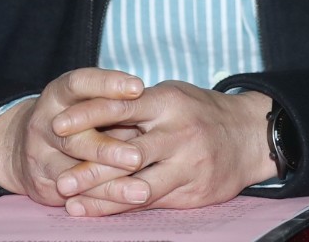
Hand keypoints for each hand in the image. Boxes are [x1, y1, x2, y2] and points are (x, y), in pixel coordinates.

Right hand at [0, 68, 146, 205]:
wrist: (17, 146)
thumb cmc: (72, 119)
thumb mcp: (83, 102)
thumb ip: (113, 106)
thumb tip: (154, 113)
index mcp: (57, 95)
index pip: (79, 84)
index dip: (107, 84)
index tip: (138, 88)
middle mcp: (43, 122)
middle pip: (74, 135)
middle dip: (107, 148)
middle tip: (137, 157)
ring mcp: (39, 155)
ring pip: (74, 173)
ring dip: (109, 185)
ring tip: (141, 191)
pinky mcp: (41, 184)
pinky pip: (73, 196)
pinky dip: (100, 202)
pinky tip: (124, 206)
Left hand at [52, 82, 275, 216]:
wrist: (251, 136)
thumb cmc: (200, 112)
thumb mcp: (171, 97)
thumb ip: (136, 109)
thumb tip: (90, 119)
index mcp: (167, 102)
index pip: (120, 106)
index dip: (87, 116)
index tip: (58, 124)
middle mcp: (177, 133)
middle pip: (126, 154)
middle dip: (89, 168)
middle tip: (59, 179)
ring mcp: (187, 165)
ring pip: (137, 185)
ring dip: (101, 196)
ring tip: (71, 203)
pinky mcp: (194, 192)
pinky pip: (152, 203)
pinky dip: (122, 208)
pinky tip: (98, 211)